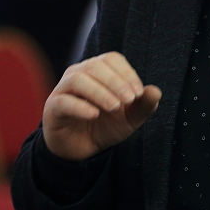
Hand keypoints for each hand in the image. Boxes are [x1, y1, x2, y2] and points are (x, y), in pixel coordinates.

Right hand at [42, 52, 160, 160]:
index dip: (126, 73)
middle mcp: (78, 74)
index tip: (138, 94)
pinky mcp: (53, 108)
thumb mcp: (129, 118)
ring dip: (99, 92)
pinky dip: (80, 106)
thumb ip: (143, 105)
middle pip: (94, 65)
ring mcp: (63, 90)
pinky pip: (64, 101)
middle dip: (115, 82)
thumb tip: (156, 91)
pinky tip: (94, 115)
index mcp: (97, 71)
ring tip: (114, 107)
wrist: (82, 150)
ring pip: (77, 79)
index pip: (111, 59)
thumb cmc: (105, 126)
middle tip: (129, 100)